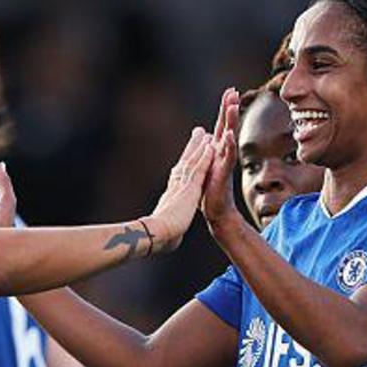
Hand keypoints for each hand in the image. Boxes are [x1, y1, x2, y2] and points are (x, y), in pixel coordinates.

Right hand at [139, 126, 214, 253]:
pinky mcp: (190, 187)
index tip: (189, 153)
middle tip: (199, 132)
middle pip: (185, 162)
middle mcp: (176, 185)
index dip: (185, 162)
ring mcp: (182, 184)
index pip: (179, 175)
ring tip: (205, 131)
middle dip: (193, 147)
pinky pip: (199, 168)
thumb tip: (169, 234)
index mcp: (171, 194)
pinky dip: (204, 156)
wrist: (156, 234)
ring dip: (199, 146)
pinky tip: (210, 145)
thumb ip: (170, 224)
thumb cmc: (159, 235)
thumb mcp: (166, 227)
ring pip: (192, 160)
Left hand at [200, 88, 242, 230]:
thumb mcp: (206, 164)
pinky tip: (229, 135)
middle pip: (227, 126)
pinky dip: (228, 145)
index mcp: (217, 150)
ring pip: (229, 138)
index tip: (230, 91)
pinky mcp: (223, 173)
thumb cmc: (211, 188)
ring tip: (232, 106)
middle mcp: (223, 153)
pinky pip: (228, 157)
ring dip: (231, 122)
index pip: (221, 125)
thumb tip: (206, 133)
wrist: (217, 210)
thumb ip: (208, 148)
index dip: (225, 108)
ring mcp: (224, 162)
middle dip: (230, 108)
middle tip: (233, 91)